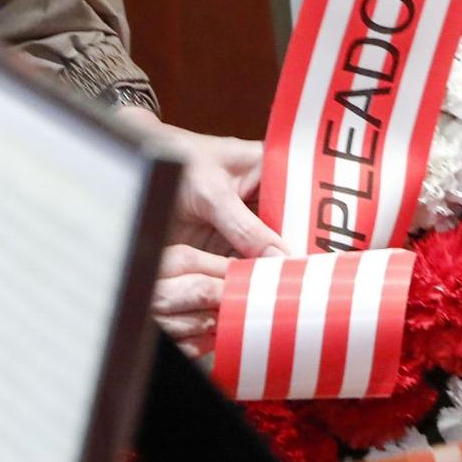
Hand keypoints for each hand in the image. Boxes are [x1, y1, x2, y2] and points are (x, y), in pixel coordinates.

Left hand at [115, 111, 298, 351]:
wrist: (133, 168)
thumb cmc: (173, 160)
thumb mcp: (212, 193)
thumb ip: (245, 227)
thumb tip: (279, 260)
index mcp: (271, 170)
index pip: (305, 201)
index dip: (319, 228)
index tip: (328, 258)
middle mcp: (263, 199)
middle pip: (291, 233)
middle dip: (297, 258)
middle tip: (312, 287)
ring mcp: (245, 225)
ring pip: (269, 255)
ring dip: (274, 276)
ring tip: (291, 301)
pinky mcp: (225, 246)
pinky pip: (244, 267)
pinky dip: (250, 283)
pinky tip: (260, 300)